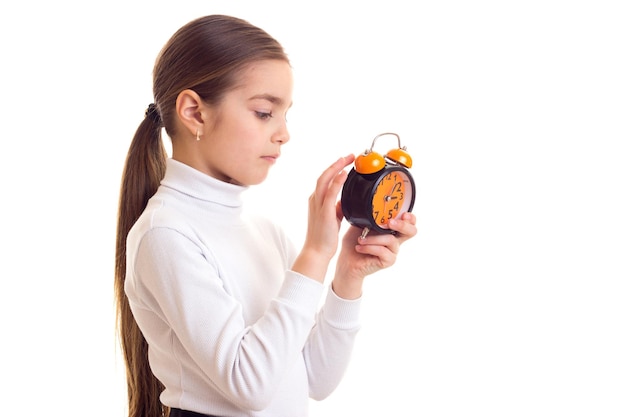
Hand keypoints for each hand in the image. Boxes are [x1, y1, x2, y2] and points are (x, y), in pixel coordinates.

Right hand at [291, 154, 354, 282]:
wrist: (317, 252)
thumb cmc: (324, 237)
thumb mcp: (333, 218)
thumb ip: (337, 207)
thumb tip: (345, 201)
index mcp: (317, 200)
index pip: (325, 180)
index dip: (335, 169)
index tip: (346, 162)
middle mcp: (315, 199)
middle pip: (324, 175)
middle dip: (337, 163)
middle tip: (351, 156)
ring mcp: (318, 204)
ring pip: (325, 179)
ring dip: (337, 167)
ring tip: (348, 159)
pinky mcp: (324, 211)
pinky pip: (330, 192)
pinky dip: (337, 181)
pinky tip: (344, 173)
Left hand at [332, 211, 416, 298]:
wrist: (347, 260)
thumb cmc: (354, 242)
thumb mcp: (359, 224)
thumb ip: (365, 214)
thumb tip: (359, 199)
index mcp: (391, 229)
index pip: (408, 221)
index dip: (410, 217)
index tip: (403, 213)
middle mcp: (395, 239)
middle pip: (412, 231)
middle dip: (403, 225)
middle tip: (390, 222)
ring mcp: (393, 251)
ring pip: (391, 240)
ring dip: (373, 238)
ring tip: (360, 239)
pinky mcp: (388, 261)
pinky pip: (382, 251)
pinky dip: (369, 247)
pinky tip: (359, 247)